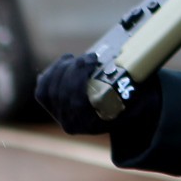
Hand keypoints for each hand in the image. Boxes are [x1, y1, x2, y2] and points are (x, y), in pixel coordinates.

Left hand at [34, 52, 159, 138]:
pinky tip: (64, 63)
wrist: (121, 113)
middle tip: (87, 56)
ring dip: (60, 70)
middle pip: (61, 94)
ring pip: (48, 91)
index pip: (76, 101)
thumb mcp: (138, 95)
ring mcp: (59, 116)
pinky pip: (42, 90)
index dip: (79, 77)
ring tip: (75, 58)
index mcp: (91, 124)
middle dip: (71, 70)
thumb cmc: (132, 100)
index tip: (93, 59)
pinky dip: (50, 74)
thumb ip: (135, 85)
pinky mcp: (52, 107)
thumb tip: (136, 67)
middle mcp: (72, 124)